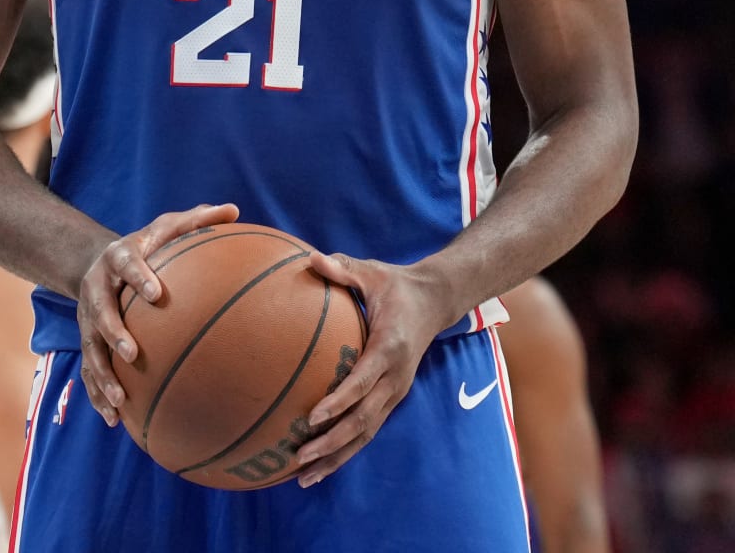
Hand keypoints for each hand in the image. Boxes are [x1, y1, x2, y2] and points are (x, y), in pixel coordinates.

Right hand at [74, 202, 239, 427]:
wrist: (100, 262)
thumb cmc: (148, 245)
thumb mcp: (168, 226)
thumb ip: (197, 219)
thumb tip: (234, 210)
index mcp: (118, 258)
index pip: (127, 264)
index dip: (139, 277)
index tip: (156, 293)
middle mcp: (97, 288)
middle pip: (98, 311)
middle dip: (112, 333)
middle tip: (132, 353)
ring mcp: (88, 318)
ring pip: (90, 349)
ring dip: (102, 376)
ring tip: (119, 401)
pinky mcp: (88, 341)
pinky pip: (90, 371)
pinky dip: (99, 395)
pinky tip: (116, 421)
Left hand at [293, 250, 452, 486]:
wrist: (435, 301)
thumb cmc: (395, 284)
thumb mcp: (371, 271)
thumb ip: (342, 268)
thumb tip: (311, 258)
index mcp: (388, 348)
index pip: (362, 382)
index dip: (338, 402)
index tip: (312, 417)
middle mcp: (395, 377)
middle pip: (364, 420)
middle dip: (331, 441)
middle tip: (299, 456)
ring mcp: (396, 391)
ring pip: (366, 433)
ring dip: (336, 456)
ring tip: (303, 477)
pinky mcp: (391, 398)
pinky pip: (367, 429)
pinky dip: (344, 449)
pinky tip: (319, 464)